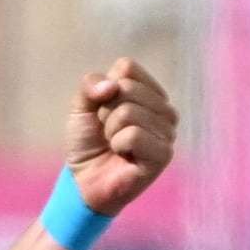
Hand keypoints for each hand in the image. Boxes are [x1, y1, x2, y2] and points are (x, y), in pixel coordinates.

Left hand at [64, 57, 176, 215]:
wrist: (85, 180)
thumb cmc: (88, 142)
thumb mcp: (81, 107)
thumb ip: (90, 86)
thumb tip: (112, 85)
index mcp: (148, 90)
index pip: (127, 68)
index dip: (104, 90)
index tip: (102, 111)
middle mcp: (163, 107)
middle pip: (127, 88)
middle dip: (106, 112)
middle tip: (108, 133)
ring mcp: (168, 130)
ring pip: (129, 112)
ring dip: (111, 131)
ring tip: (115, 145)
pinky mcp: (164, 154)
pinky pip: (134, 135)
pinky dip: (118, 145)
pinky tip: (123, 156)